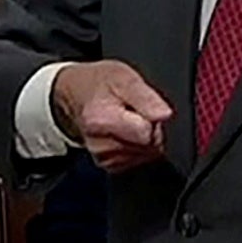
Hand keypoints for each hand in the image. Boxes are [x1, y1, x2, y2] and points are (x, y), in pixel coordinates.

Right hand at [52, 61, 171, 172]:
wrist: (77, 95)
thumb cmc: (99, 84)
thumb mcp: (123, 77)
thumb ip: (145, 97)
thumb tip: (164, 115)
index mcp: (102, 121)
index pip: (148, 133)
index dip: (152, 117)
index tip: (140, 106)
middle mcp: (100, 144)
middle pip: (148, 145)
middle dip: (149, 128)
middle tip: (133, 111)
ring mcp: (104, 157)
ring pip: (146, 153)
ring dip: (143, 137)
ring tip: (127, 119)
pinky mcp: (109, 165)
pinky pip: (139, 158)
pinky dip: (137, 145)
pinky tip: (124, 131)